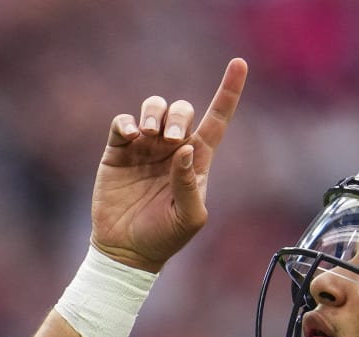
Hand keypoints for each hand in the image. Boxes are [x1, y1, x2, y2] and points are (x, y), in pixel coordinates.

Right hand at [91, 58, 247, 272]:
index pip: (217, 120)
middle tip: (169, 140)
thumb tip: (184, 149)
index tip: (239, 64)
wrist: (127, 250)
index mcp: (196, 161)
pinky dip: (127, 122)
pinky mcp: (118, 151)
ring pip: (154, 108)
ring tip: (149, 134)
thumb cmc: (164, 237)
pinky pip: (123, 122)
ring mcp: (145, 148)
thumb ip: (189, 185)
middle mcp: (172, 149)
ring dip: (155, 113)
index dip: (228, 92)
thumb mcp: (188, 217)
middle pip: (182, 111)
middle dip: (178, 117)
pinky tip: (131, 135)